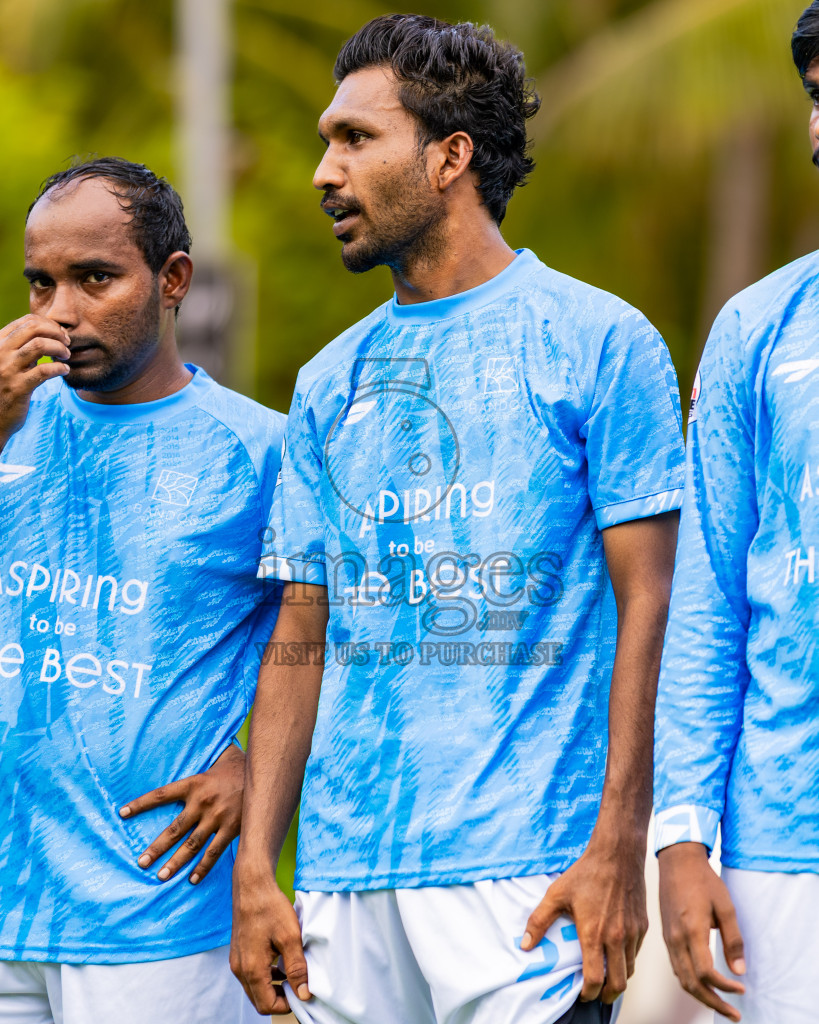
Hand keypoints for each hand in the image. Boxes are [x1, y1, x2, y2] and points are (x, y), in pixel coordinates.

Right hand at [0, 315, 69, 446]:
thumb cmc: (5, 387)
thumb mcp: (9, 362)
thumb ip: (22, 348)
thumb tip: (49, 333)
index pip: (26, 321)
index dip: (49, 324)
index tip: (60, 334)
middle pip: (33, 328)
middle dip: (56, 332)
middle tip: (67, 342)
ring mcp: (7, 369)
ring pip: (39, 345)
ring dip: (59, 348)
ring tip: (67, 356)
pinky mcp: (17, 387)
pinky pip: (44, 371)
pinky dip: (59, 368)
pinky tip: (65, 370)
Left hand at [119, 743, 244, 883]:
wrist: (267, 772)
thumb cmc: (239, 765)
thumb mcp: (218, 757)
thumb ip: (204, 760)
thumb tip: (194, 736)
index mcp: (195, 783)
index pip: (161, 794)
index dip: (141, 804)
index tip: (123, 813)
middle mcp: (202, 802)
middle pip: (174, 829)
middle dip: (156, 847)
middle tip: (141, 862)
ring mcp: (218, 817)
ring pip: (192, 845)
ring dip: (176, 862)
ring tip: (161, 875)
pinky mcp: (233, 828)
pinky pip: (215, 852)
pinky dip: (204, 866)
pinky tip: (193, 878)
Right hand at [230, 857, 310, 1014]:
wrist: (252, 885)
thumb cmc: (270, 908)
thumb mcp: (290, 937)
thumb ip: (297, 968)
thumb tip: (304, 994)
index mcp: (251, 969)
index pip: (266, 1006)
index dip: (286, 1006)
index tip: (302, 994)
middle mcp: (239, 969)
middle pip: (258, 1000)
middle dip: (279, 999)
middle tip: (298, 986)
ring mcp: (236, 960)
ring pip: (254, 988)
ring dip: (272, 988)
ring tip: (292, 974)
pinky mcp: (238, 952)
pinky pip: (250, 974)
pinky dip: (265, 976)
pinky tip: (280, 963)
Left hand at [522, 832, 647, 1002]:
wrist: (617, 854)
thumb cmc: (585, 873)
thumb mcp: (556, 894)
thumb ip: (539, 921)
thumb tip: (524, 945)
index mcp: (594, 934)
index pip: (595, 978)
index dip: (588, 993)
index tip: (582, 995)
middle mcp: (617, 938)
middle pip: (618, 983)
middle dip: (606, 995)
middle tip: (597, 995)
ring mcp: (632, 932)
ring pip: (629, 969)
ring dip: (619, 979)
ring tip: (606, 977)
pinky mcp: (642, 925)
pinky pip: (636, 952)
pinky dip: (627, 960)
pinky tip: (616, 954)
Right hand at [659, 842, 745, 1020]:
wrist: (677, 861)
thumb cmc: (703, 880)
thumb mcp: (725, 907)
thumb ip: (733, 940)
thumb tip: (738, 970)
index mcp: (691, 930)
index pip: (705, 972)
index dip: (724, 987)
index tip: (741, 988)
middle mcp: (676, 938)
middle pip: (691, 983)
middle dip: (713, 1002)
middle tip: (733, 1014)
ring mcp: (668, 937)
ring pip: (681, 978)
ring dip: (701, 995)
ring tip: (721, 1003)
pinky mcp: (666, 935)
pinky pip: (676, 966)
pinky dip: (690, 981)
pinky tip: (704, 983)